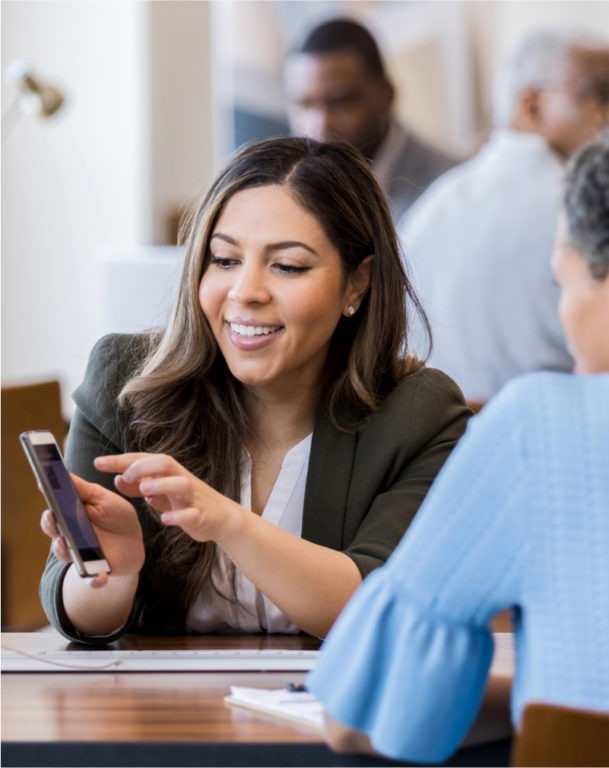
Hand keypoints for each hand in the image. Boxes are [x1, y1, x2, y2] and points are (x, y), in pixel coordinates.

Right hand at [40, 474, 144, 587]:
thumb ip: (82, 489)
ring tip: (69, 545)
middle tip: (55, 522)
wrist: (133, 541)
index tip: (49, 506)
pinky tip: (100, 577)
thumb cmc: (115, 515)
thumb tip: (61, 473)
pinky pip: (91, 580)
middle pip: (55, 535)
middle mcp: (70, 539)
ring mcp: (81, 556)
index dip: (49, 513)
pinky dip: (94, 580)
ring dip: (67, 552)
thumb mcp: (102, 498)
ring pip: (67, 557)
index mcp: (70, 519)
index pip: (52, 516)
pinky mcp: (96, 571)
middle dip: (53, 529)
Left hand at [94, 453, 242, 544]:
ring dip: (162, 485)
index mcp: (168, 472)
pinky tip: (165, 520)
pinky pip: (192, 514)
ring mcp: (192, 497)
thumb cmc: (186, 501)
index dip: (120, 460)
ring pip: (182, 484)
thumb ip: (139, 485)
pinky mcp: (201, 515)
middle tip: (125, 475)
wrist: (220, 517)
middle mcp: (181, 479)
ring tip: (145, 490)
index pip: (143, 459)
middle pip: (165, 462)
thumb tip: (117, 478)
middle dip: (144, 466)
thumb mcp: (160, 491)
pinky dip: (179, 516)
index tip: (98, 463)